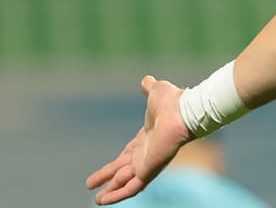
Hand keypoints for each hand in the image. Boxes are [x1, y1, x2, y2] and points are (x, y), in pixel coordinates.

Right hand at [86, 76, 190, 204]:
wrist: (183, 110)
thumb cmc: (173, 101)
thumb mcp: (155, 92)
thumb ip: (149, 88)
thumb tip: (146, 80)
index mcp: (147, 137)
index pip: (128, 153)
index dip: (117, 162)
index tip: (108, 169)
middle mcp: (147, 152)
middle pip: (122, 169)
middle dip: (108, 178)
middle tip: (92, 185)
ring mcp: (148, 162)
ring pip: (125, 182)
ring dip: (111, 191)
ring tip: (98, 200)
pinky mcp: (149, 170)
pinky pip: (132, 188)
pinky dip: (118, 195)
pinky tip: (102, 201)